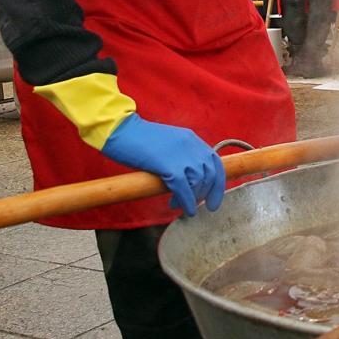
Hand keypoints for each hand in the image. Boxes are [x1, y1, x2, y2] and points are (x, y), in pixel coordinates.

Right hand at [100, 113, 224, 215]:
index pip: (215, 162)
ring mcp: (181, 154)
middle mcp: (190, 145)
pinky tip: (184, 209)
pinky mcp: (169, 165)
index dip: (217, 183)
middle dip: (206, 193)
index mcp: (191, 138)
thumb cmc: (138, 139)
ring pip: (198, 182)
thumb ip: (180, 156)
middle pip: (210, 174)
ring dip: (192, 199)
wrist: (120, 129)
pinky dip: (187, 202)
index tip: (213, 200)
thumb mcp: (167, 143)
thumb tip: (186, 180)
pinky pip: (184, 188)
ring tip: (177, 204)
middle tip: (197, 206)